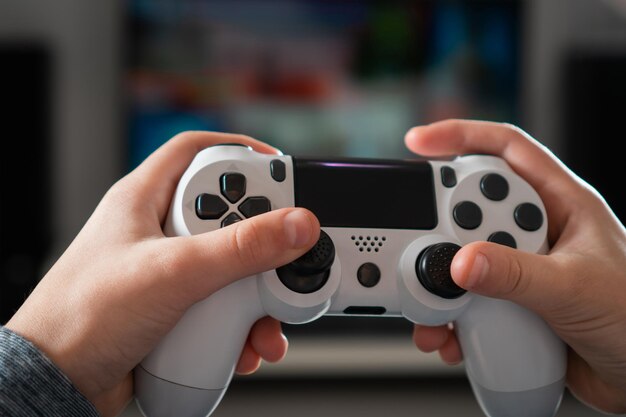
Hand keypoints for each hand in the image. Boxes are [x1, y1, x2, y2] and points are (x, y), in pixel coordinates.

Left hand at [5, 132, 319, 415]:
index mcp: (143, 200)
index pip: (196, 151)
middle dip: (258, 237)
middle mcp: (156, 232)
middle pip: (225, 213)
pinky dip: (243, 323)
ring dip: (257, 292)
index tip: (280, 170)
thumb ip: (239, 248)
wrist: (58, 384)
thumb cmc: (81, 318)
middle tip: (279, 251)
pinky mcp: (175, 309)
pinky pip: (222, 305)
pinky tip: (248, 342)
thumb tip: (294, 226)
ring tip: (266, 314)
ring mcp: (166, 272)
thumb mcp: (173, 273)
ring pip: (229, 265)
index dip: (240, 151)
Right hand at [406, 120, 625, 412]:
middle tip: (427, 242)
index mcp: (561, 205)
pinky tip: (452, 334)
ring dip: (441, 284)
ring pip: (462, 259)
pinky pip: (465, 302)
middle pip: (470, 206)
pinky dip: (450, 319)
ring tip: (439, 302)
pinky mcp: (509, 304)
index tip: (420, 143)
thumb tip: (461, 261)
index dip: (462, 137)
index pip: (507, 150)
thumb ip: (516, 274)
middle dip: (441, 225)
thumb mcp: (575, 289)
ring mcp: (521, 268)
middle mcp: (536, 232)